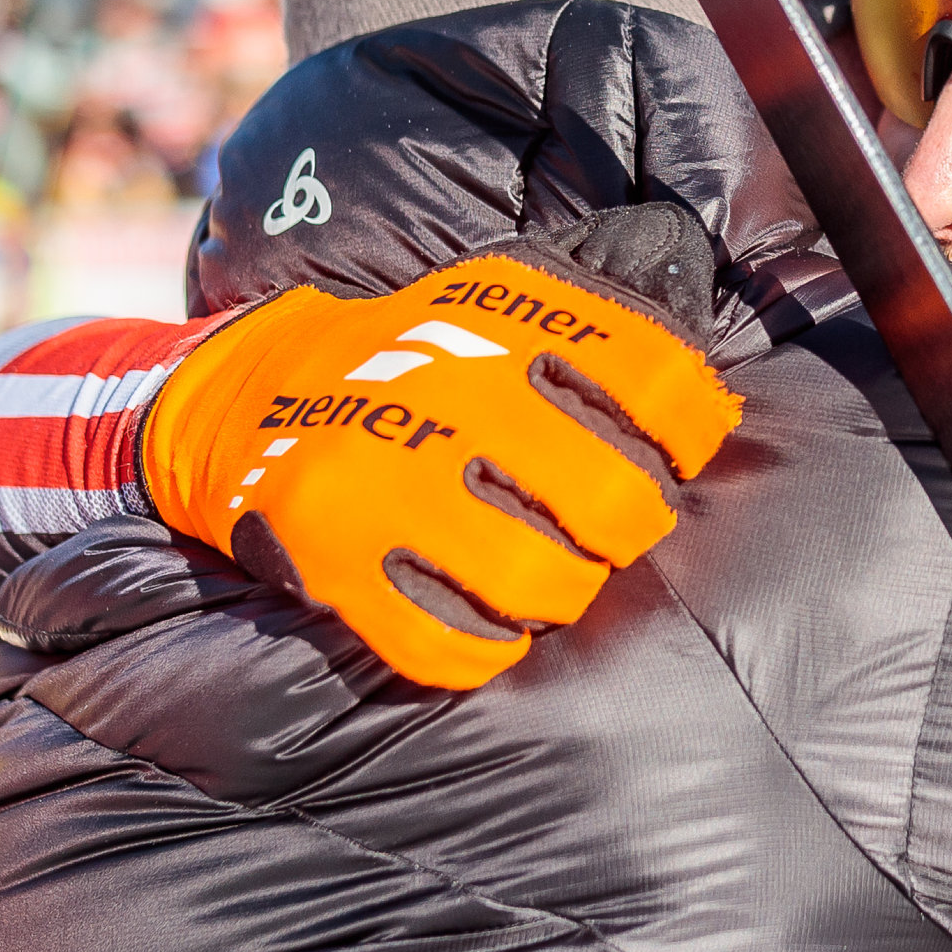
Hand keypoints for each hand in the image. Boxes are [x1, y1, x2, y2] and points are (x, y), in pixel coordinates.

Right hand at [140, 209, 740, 687]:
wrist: (241, 394)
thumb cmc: (404, 356)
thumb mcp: (492, 302)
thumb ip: (595, 322)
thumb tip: (710, 386)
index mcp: (499, 323)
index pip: (649, 378)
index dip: (687, 431)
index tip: (676, 455)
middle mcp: (449, 396)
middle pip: (607, 500)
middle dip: (628, 530)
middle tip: (611, 534)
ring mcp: (386, 482)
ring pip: (537, 580)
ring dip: (563, 594)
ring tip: (552, 582)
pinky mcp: (334, 559)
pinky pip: (445, 643)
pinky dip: (485, 648)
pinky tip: (490, 627)